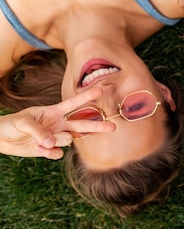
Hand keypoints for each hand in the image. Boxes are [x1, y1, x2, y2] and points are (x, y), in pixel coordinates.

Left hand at [0, 88, 114, 159]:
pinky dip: (49, 152)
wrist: (1, 139)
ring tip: (42, 141)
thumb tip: (52, 143)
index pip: (73, 104)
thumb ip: (39, 131)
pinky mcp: (49, 150)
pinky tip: (40, 149)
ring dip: (59, 141)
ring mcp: (55, 137)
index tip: (100, 90)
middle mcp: (58, 124)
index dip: (87, 97)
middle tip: (113, 127)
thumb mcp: (23, 122)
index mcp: (53, 111)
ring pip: (69, 140)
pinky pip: (57, 153)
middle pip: (82, 125)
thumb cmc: (12, 124)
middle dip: (97, 125)